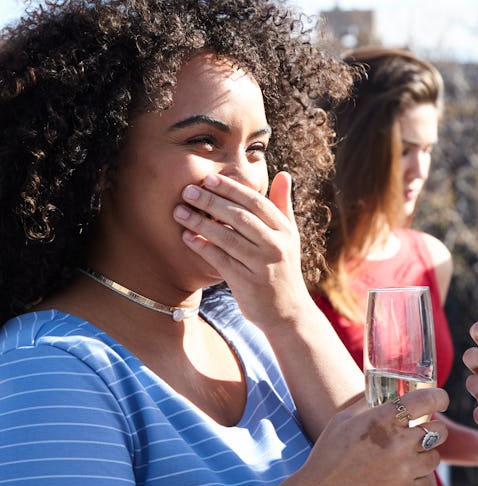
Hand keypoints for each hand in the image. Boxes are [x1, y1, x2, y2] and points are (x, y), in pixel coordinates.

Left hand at [173, 171, 309, 326]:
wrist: (288, 312)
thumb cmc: (283, 268)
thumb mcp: (289, 236)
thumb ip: (283, 205)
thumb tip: (283, 173)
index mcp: (285, 230)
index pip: (256, 202)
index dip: (231, 189)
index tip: (209, 178)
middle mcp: (276, 245)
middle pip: (240, 217)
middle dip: (212, 201)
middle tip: (188, 190)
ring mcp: (262, 265)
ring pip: (227, 237)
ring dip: (200, 222)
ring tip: (179, 211)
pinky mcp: (247, 283)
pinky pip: (220, 260)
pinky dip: (203, 247)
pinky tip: (187, 237)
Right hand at [291, 388, 448, 485]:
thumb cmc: (330, 453)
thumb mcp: (345, 419)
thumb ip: (369, 403)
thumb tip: (387, 389)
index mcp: (382, 420)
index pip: (425, 400)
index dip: (439, 397)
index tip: (441, 399)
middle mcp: (398, 444)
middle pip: (438, 431)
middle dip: (432, 428)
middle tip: (422, 430)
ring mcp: (403, 470)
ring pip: (435, 457)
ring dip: (426, 454)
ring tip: (410, 454)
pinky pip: (428, 482)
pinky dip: (421, 477)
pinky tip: (407, 473)